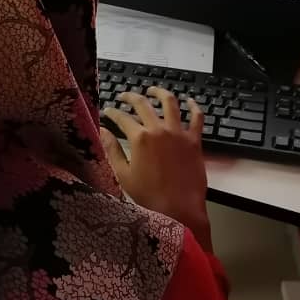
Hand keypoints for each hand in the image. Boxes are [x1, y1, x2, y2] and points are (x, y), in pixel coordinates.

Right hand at [101, 87, 211, 251]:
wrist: (179, 209)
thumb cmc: (149, 196)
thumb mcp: (124, 174)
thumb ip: (112, 150)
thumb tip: (102, 131)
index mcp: (140, 138)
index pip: (122, 117)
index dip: (113, 112)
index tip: (108, 111)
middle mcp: (159, 130)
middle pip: (143, 104)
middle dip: (131, 96)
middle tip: (124, 96)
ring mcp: (179, 133)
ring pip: (170, 103)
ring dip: (160, 92)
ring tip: (153, 90)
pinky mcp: (195, 141)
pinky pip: (197, 118)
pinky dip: (194, 107)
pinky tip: (189, 101)